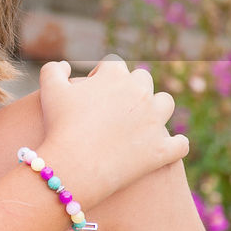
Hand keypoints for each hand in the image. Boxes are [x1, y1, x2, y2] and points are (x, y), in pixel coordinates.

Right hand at [35, 56, 187, 206]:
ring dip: (157, 108)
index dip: (103, 74)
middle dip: (132, 88)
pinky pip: (180, 144)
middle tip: (117, 106)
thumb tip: (64, 65)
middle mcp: (141, 92)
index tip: (93, 89)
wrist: (76, 165)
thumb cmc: (60, 126)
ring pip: (166, 103)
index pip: (114, 65)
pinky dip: (176, 145)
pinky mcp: (162, 149)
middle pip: (143, 79)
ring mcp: (155, 121)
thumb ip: (53, 69)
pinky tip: (168, 147)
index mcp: (116, 75)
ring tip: (145, 120)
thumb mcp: (50, 90)